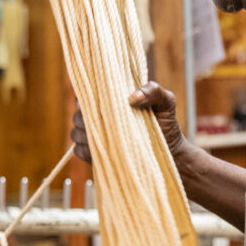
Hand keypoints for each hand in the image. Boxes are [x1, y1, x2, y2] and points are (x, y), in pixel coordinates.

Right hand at [71, 81, 187, 164]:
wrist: (170, 153)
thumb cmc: (167, 124)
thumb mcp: (166, 102)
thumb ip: (153, 91)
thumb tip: (133, 97)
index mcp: (111, 100)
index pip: (88, 93)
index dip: (87, 97)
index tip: (97, 103)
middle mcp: (100, 116)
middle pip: (77, 114)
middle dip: (86, 119)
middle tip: (105, 125)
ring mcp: (96, 136)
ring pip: (75, 132)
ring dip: (85, 136)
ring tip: (105, 139)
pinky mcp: (95, 154)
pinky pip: (78, 150)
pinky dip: (84, 151)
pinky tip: (100, 151)